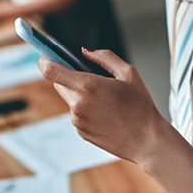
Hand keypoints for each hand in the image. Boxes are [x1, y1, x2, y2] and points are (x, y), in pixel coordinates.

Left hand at [39, 48, 165, 165]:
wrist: (147, 141)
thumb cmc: (141, 107)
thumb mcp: (128, 73)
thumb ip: (104, 57)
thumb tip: (86, 51)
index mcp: (87, 86)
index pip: (49, 70)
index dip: (45, 59)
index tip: (47, 55)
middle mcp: (77, 104)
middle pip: (58, 83)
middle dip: (68, 76)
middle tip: (88, 75)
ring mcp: (77, 120)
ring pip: (69, 99)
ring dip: (79, 94)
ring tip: (106, 99)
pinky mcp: (81, 132)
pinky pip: (77, 114)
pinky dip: (86, 109)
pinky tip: (106, 113)